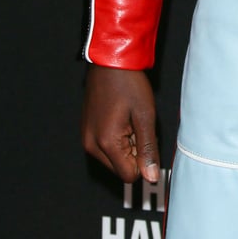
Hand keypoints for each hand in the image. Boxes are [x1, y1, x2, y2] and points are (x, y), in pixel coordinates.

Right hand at [81, 65, 159, 182]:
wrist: (110, 60)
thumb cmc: (129, 83)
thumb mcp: (145, 115)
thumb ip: (148, 149)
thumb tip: (151, 177)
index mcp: (105, 143)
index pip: (129, 175)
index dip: (142, 160)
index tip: (145, 137)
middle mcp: (91, 145)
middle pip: (120, 168)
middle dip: (133, 152)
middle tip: (137, 124)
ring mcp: (86, 138)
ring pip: (113, 158)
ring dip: (125, 145)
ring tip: (129, 119)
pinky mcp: (86, 131)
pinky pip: (105, 147)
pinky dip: (116, 138)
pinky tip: (120, 117)